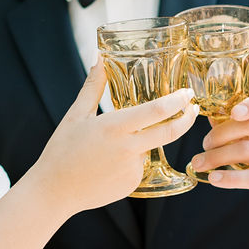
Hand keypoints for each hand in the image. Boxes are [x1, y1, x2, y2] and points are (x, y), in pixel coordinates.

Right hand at [37, 61, 197, 215]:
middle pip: (170, 132)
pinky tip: (107, 164)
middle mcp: (128, 148)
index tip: (188, 93)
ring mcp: (133, 169)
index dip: (178, 101)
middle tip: (193, 108)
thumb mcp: (76, 114)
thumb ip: (93, 85)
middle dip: (187, 118)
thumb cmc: (62, 150)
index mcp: (114, 127)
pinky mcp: (133, 184)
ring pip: (149, 148)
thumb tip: (99, 57)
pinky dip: (130, 160)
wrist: (54, 191)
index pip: (157, 110)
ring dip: (142, 142)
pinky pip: (139, 166)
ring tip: (109, 148)